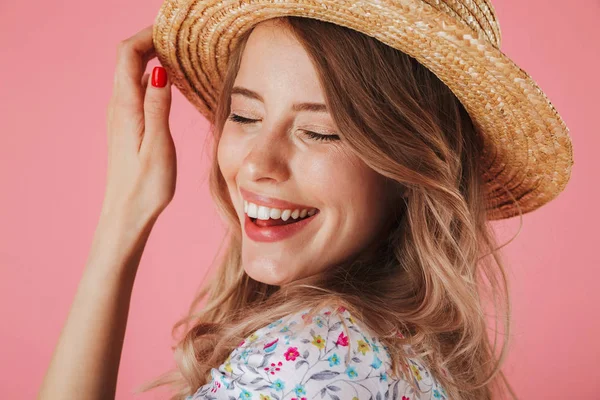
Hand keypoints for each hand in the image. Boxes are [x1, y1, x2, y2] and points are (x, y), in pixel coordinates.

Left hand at [100, 25, 175, 224]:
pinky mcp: (128, 126)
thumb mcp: (157, 145)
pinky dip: (153, 77)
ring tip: (180, 54)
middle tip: (181, 37)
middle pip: (128, 58)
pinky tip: (171, 83)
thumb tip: (158, 71)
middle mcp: (119, 106)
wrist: (127, 214)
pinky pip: (137, 90)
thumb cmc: (146, 186)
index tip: (172, 30)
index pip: (127, 54)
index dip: (147, 34)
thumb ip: (157, 106)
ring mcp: (122, 115)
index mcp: (125, 107)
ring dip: (152, 58)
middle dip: (151, 41)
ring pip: (133, 73)